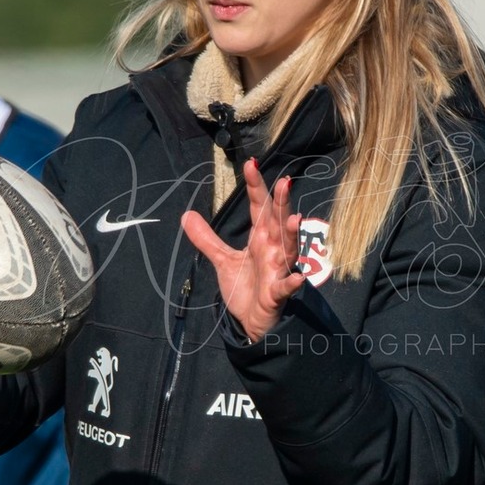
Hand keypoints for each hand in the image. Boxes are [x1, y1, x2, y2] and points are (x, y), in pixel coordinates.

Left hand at [180, 158, 304, 343]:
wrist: (252, 320)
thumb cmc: (245, 287)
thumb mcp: (222, 259)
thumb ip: (206, 238)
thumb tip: (186, 215)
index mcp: (261, 238)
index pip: (258, 207)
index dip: (256, 186)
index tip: (251, 164)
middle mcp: (272, 249)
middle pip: (278, 221)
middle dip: (282, 203)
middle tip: (285, 182)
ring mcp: (277, 270)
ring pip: (288, 249)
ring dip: (292, 235)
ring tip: (295, 219)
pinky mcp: (276, 293)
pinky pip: (285, 287)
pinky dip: (291, 282)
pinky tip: (297, 278)